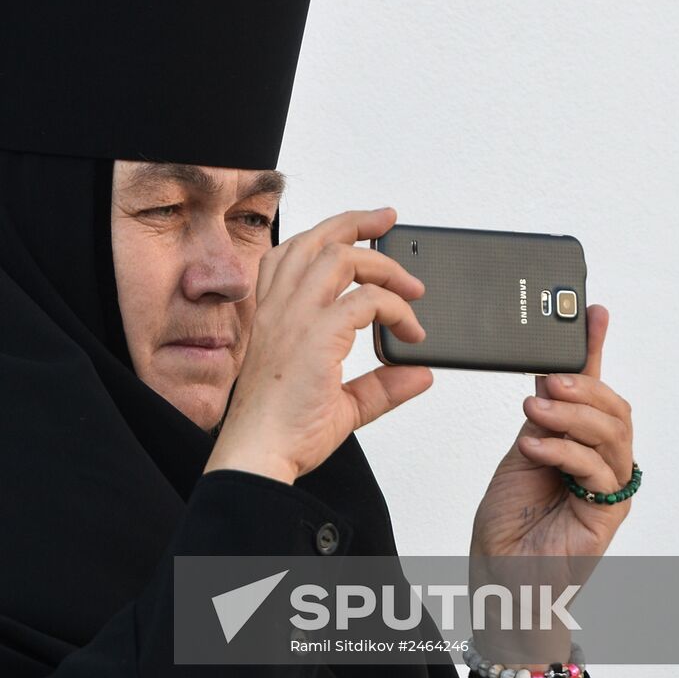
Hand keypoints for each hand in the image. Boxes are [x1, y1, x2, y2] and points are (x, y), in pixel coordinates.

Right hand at [204, 208, 432, 484]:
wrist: (259, 455)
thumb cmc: (281, 433)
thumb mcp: (341, 405)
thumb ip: (380, 386)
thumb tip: (419, 374)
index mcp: (272, 317)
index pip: (294, 253)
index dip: (329, 233)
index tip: (364, 229)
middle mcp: (279, 310)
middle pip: (317, 241)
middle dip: (357, 223)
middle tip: (389, 222)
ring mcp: (294, 319)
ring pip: (340, 257)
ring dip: (382, 265)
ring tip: (412, 287)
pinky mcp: (315, 336)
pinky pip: (366, 300)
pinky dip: (396, 308)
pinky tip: (409, 330)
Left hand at [470, 304, 634, 560]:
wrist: (502, 573)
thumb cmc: (509, 520)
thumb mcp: (520, 454)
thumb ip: (540, 420)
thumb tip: (548, 376)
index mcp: (580, 442)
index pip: (593, 388)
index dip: (594, 348)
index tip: (590, 311)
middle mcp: (601, 461)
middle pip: (615, 410)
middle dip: (585, 387)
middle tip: (550, 380)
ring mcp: (608, 487)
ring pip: (612, 436)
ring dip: (573, 417)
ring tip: (536, 411)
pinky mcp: (606, 513)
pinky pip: (598, 472)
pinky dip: (567, 452)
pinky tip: (537, 447)